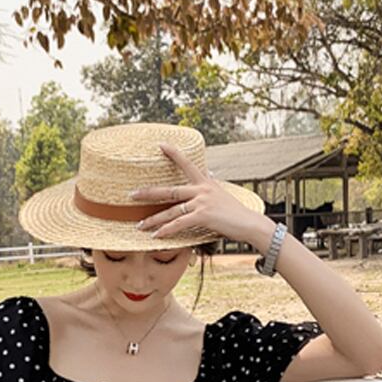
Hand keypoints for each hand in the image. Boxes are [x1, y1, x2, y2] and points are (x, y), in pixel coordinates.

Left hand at [129, 142, 267, 243]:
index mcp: (206, 182)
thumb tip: (210, 175)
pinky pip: (179, 224)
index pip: (187, 164)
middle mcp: (202, 189)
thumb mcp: (222, 195)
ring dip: (153, 220)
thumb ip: (211, 186)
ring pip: (171, 211)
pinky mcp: (203, 215)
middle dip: (149, 193)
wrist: (249, 223)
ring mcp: (202, 202)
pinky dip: (166, 230)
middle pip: (170, 190)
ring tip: (139, 225)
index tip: (160, 145)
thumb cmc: (236, 213)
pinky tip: (156, 236)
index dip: (173, 153)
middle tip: (132, 194)